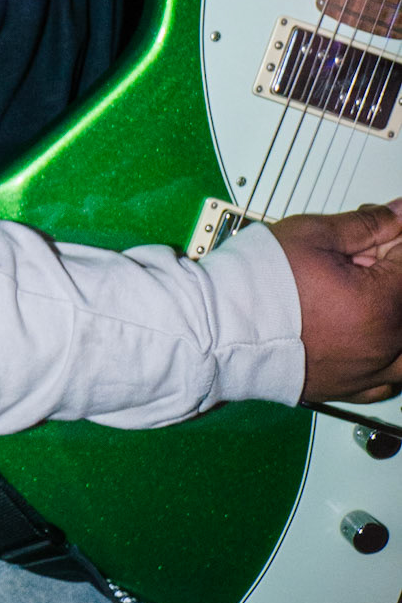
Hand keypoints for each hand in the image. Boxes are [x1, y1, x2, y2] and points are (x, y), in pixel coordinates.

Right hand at [269, 202, 401, 405]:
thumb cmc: (256, 285)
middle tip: (360, 256)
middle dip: (390, 270)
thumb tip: (397, 214)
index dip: (394, 237)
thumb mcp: (313, 235)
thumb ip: (366, 224)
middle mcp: (382, 343)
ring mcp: (367, 370)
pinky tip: (369, 338)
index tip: (381, 226)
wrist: (219, 327)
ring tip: (370, 299)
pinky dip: (387, 359)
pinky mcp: (346, 388)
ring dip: (394, 319)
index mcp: (382, 303)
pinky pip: (387, 380)